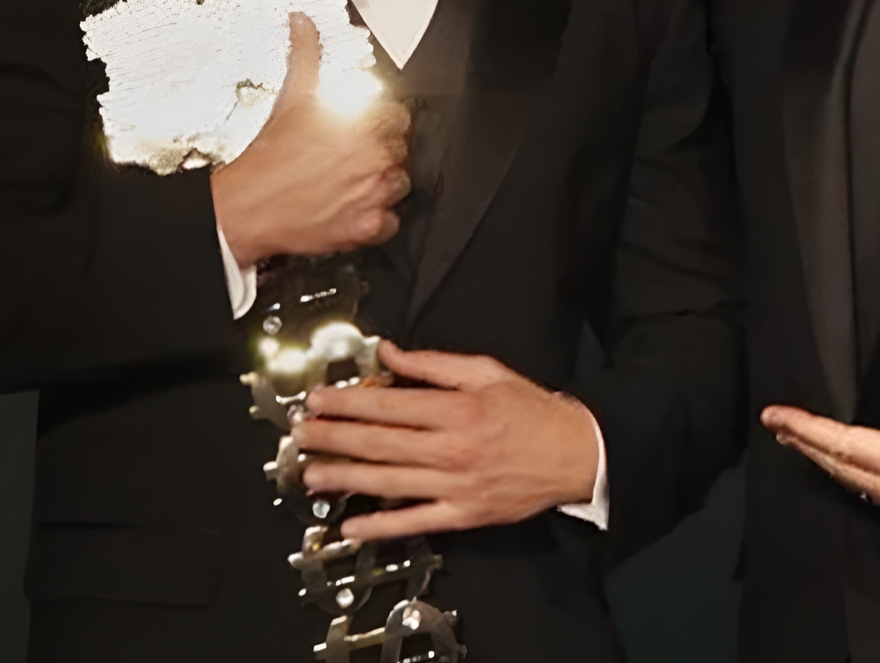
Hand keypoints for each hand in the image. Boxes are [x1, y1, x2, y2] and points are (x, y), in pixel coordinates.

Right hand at [211, 12, 408, 264]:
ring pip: (400, 184)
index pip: (399, 116)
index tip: (367, 128)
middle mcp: (376, 158)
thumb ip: (305, 55)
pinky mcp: (367, 226)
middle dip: (380, 151)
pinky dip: (377, 218)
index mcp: (365, 123)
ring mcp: (374, 193)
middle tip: (352, 157)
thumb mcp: (292, 97)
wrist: (246, 208)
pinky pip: (391, 222)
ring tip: (351, 182)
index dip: (381, 121)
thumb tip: (302, 23)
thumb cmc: (267, 158)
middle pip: (400, 150)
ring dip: (382, 183)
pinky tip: (354, 208)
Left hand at [296, 341, 600, 541]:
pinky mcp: (464, 513)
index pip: (389, 404)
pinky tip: (353, 526)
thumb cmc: (533, 411)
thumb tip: (390, 353)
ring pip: (389, 482)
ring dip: (345, 479)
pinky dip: (382, 527)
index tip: (318, 400)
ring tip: (312, 474)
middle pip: (380, 443)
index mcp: (458, 409)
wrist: (577, 452)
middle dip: (334, 438)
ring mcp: (456, 484)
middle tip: (302, 434)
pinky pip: (416, 521)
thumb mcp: (489, 372)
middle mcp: (453, 447)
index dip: (347, 402)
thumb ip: (435, 363)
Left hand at [762, 366, 879, 564]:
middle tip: (774, 422)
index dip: (810, 429)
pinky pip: (866, 489)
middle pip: (839, 464)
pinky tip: (842, 466)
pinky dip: (842, 471)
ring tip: (796, 439)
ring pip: (850, 479)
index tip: (778, 415)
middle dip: (804, 442)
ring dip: (819, 457)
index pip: (849, 445)